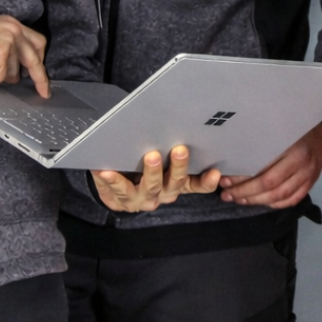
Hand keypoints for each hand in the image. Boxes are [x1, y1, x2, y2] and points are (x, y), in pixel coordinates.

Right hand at [0, 14, 49, 96]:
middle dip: (40, 79)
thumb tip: (15, 70)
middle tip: (44, 92)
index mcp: (14, 25)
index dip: (40, 60)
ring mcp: (9, 43)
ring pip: (12, 73)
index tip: (42, 74)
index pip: (37, 43)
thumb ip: (7, 44)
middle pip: (35, 60)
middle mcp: (15, 31)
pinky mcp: (0, 55)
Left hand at [92, 145, 221, 211]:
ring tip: (151, 156)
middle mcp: (164, 194)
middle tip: (180, 150)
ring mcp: (143, 199)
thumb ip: (169, 147)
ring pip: (150, 189)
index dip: (207, 182)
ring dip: (151, 173)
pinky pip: (118, 191)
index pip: (197, 185)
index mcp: (176, 183)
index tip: (215, 172)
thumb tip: (176, 121)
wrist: (115, 186)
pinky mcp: (122, 201)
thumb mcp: (161, 159)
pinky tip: (106, 170)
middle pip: (174, 183)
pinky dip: (113, 180)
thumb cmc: (142, 164)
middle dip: (178, 167)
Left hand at [218, 125, 321, 208]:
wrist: (319, 126)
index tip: (224, 181)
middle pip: (270, 186)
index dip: (242, 180)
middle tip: (227, 194)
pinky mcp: (312, 182)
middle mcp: (302, 163)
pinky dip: (275, 204)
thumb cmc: (292, 123)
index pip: (264, 171)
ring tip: (239, 200)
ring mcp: (309, 174)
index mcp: (292, 147)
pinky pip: (293, 199)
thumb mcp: (276, 126)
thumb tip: (231, 157)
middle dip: (245, 193)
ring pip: (280, 196)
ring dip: (257, 201)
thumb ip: (259, 141)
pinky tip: (261, 202)